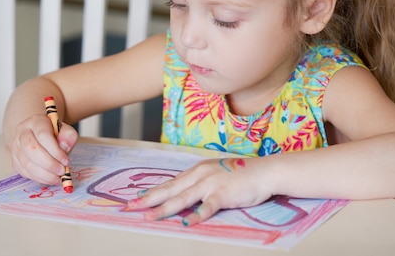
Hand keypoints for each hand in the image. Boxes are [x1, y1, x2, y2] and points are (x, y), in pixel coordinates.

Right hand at [8, 113, 77, 184]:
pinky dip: (39, 178)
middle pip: (31, 149)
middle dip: (49, 164)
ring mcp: (16, 147)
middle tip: (62, 171)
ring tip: (58, 178)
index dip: (55, 150)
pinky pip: (25, 172)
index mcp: (35, 122)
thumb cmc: (54, 133)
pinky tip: (50, 179)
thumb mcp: (65, 130)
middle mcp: (22, 133)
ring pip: (27, 163)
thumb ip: (68, 136)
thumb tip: (64, 148)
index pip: (43, 135)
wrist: (40, 135)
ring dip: (44, 174)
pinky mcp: (15, 160)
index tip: (66, 161)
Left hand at [126, 157, 271, 224]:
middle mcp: (200, 175)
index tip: (135, 199)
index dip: (151, 192)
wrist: (264, 171)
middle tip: (130, 207)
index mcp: (196, 171)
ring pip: (182, 198)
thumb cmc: (240, 175)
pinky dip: (195, 215)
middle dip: (148, 199)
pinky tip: (185, 223)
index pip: (169, 184)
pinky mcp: (223, 194)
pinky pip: (207, 207)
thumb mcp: (214, 174)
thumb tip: (182, 194)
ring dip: (164, 208)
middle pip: (169, 189)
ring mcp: (211, 184)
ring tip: (149, 217)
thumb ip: (199, 183)